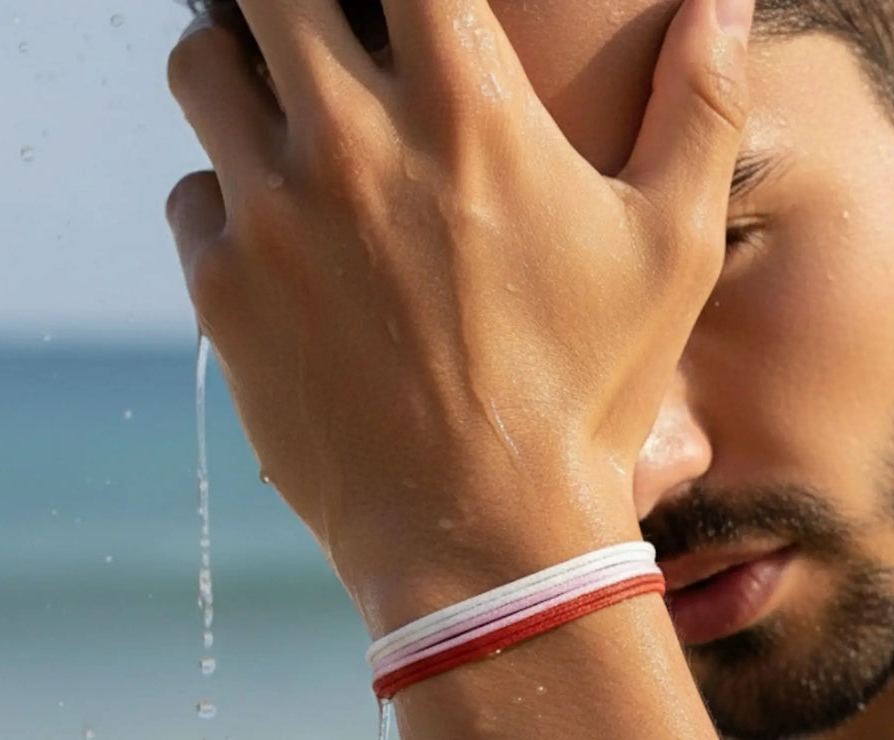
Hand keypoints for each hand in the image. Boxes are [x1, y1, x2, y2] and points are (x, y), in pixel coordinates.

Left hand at [166, 0, 752, 627]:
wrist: (485, 534)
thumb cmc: (587, 397)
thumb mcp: (671, 252)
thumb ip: (702, 106)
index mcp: (466, 109)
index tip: (404, 6)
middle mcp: (350, 142)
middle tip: (327, 38)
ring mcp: (271, 216)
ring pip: (201, 68)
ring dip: (237, 69)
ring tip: (286, 117)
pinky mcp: (223, 293)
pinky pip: (191, 198)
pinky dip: (223, 200)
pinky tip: (277, 242)